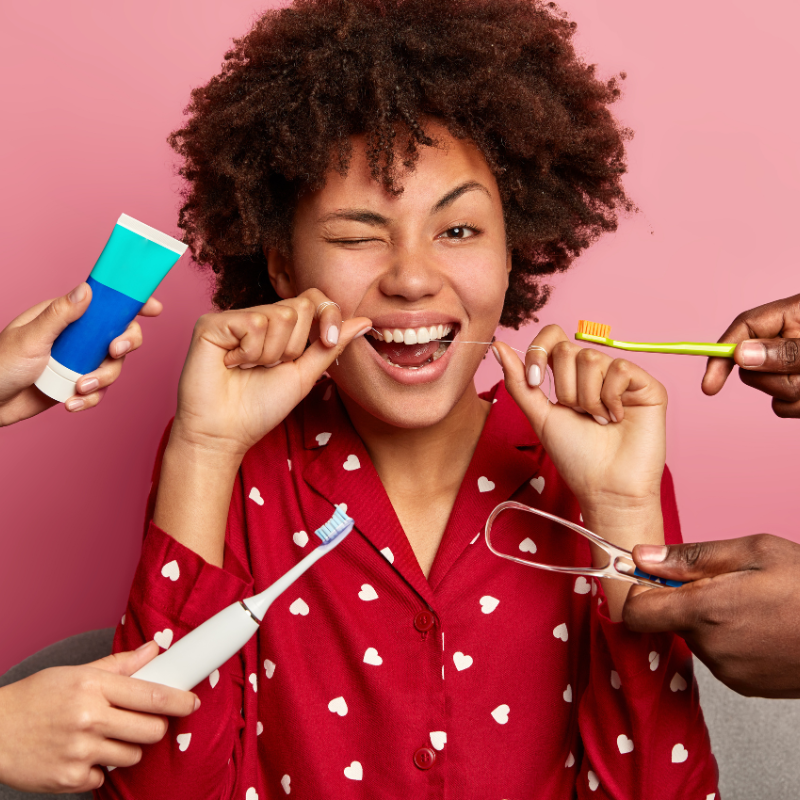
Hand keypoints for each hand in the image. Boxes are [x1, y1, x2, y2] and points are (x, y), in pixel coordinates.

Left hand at [0, 283, 162, 425]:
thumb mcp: (31, 337)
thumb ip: (61, 315)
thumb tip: (87, 290)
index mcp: (65, 317)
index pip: (104, 304)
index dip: (131, 304)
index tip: (153, 308)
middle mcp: (76, 338)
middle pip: (119, 335)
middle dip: (124, 344)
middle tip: (114, 350)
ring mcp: (78, 361)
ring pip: (113, 366)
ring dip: (102, 379)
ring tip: (80, 387)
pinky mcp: (76, 385)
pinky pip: (98, 391)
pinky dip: (90, 399)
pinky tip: (71, 403)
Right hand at [0, 641, 197, 792]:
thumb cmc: (35, 697)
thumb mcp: (76, 673)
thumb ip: (119, 665)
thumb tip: (154, 651)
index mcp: (93, 687)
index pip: (152, 695)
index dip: (180, 701)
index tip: (193, 703)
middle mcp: (89, 718)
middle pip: (151, 729)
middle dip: (154, 726)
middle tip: (142, 721)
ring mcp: (79, 751)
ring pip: (133, 755)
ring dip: (127, 748)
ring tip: (103, 736)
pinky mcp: (69, 779)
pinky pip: (104, 777)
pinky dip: (98, 768)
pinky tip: (80, 754)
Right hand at [170, 289, 370, 459]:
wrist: (226, 432)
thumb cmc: (260, 407)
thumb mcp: (305, 375)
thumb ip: (331, 346)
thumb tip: (365, 321)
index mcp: (279, 327)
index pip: (312, 299)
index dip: (327, 314)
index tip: (328, 339)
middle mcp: (256, 317)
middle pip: (300, 306)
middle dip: (294, 346)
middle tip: (270, 367)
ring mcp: (233, 317)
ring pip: (279, 315)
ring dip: (271, 354)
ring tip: (249, 368)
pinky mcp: (212, 323)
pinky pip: (253, 323)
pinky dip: (249, 351)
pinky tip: (232, 364)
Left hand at [493, 325, 667, 620]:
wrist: (605, 487)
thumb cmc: (574, 456)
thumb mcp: (539, 415)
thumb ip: (519, 381)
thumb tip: (497, 345)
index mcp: (569, 375)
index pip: (552, 337)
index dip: (539, 352)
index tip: (536, 383)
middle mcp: (596, 371)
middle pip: (567, 349)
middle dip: (563, 388)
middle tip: (578, 415)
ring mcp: (621, 376)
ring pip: (591, 358)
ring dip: (587, 398)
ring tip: (599, 422)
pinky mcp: (646, 384)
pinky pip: (619, 367)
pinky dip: (610, 397)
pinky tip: (618, 417)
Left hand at [623, 535, 799, 697]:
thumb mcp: (752, 552)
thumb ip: (689, 557)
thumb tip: (642, 556)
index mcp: (705, 611)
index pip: (636, 613)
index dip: (638, 592)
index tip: (653, 578)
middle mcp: (711, 648)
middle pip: (668, 621)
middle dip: (683, 599)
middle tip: (725, 582)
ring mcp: (729, 672)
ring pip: (695, 637)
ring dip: (710, 619)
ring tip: (753, 603)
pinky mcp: (747, 686)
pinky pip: (719, 656)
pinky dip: (729, 640)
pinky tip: (762, 626)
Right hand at [702, 293, 799, 416]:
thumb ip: (784, 351)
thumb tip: (740, 356)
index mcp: (792, 314)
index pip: (744, 328)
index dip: (721, 355)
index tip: (709, 386)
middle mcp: (788, 338)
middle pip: (753, 365)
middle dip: (775, 379)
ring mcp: (793, 365)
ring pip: (769, 389)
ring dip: (793, 393)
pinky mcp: (798, 388)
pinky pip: (783, 406)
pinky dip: (798, 408)